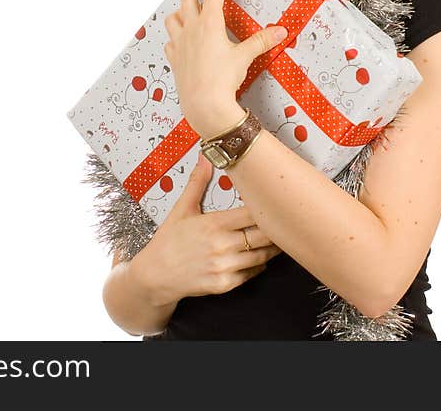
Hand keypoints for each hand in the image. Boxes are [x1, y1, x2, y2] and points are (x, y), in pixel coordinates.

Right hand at [131, 151, 283, 305]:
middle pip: (263, 235)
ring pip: (261, 256)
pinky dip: (259, 266)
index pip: (253, 213)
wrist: (154, 275)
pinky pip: (251, 273)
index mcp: (214, 223)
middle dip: (276, 230)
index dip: (266, 208)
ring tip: (279, 240)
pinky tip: (261, 258)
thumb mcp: (182, 208)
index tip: (276, 203)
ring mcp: (224, 266)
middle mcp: (222, 245)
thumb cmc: (168, 240)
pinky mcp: (224, 284)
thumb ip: (197, 182)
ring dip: (272, 249)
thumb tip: (205, 157)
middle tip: (286, 222)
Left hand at [162, 0, 287, 138]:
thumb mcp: (245, 57)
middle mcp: (190, 29)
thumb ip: (261, 41)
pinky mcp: (174, 59)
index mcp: (209, 23)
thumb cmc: (223, 79)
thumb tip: (281, 31)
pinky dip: (175, 34)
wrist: (204, 105)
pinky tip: (182, 38)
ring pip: (173, 16)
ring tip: (191, 7)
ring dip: (181, 8)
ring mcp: (179, 43)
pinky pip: (170, 40)